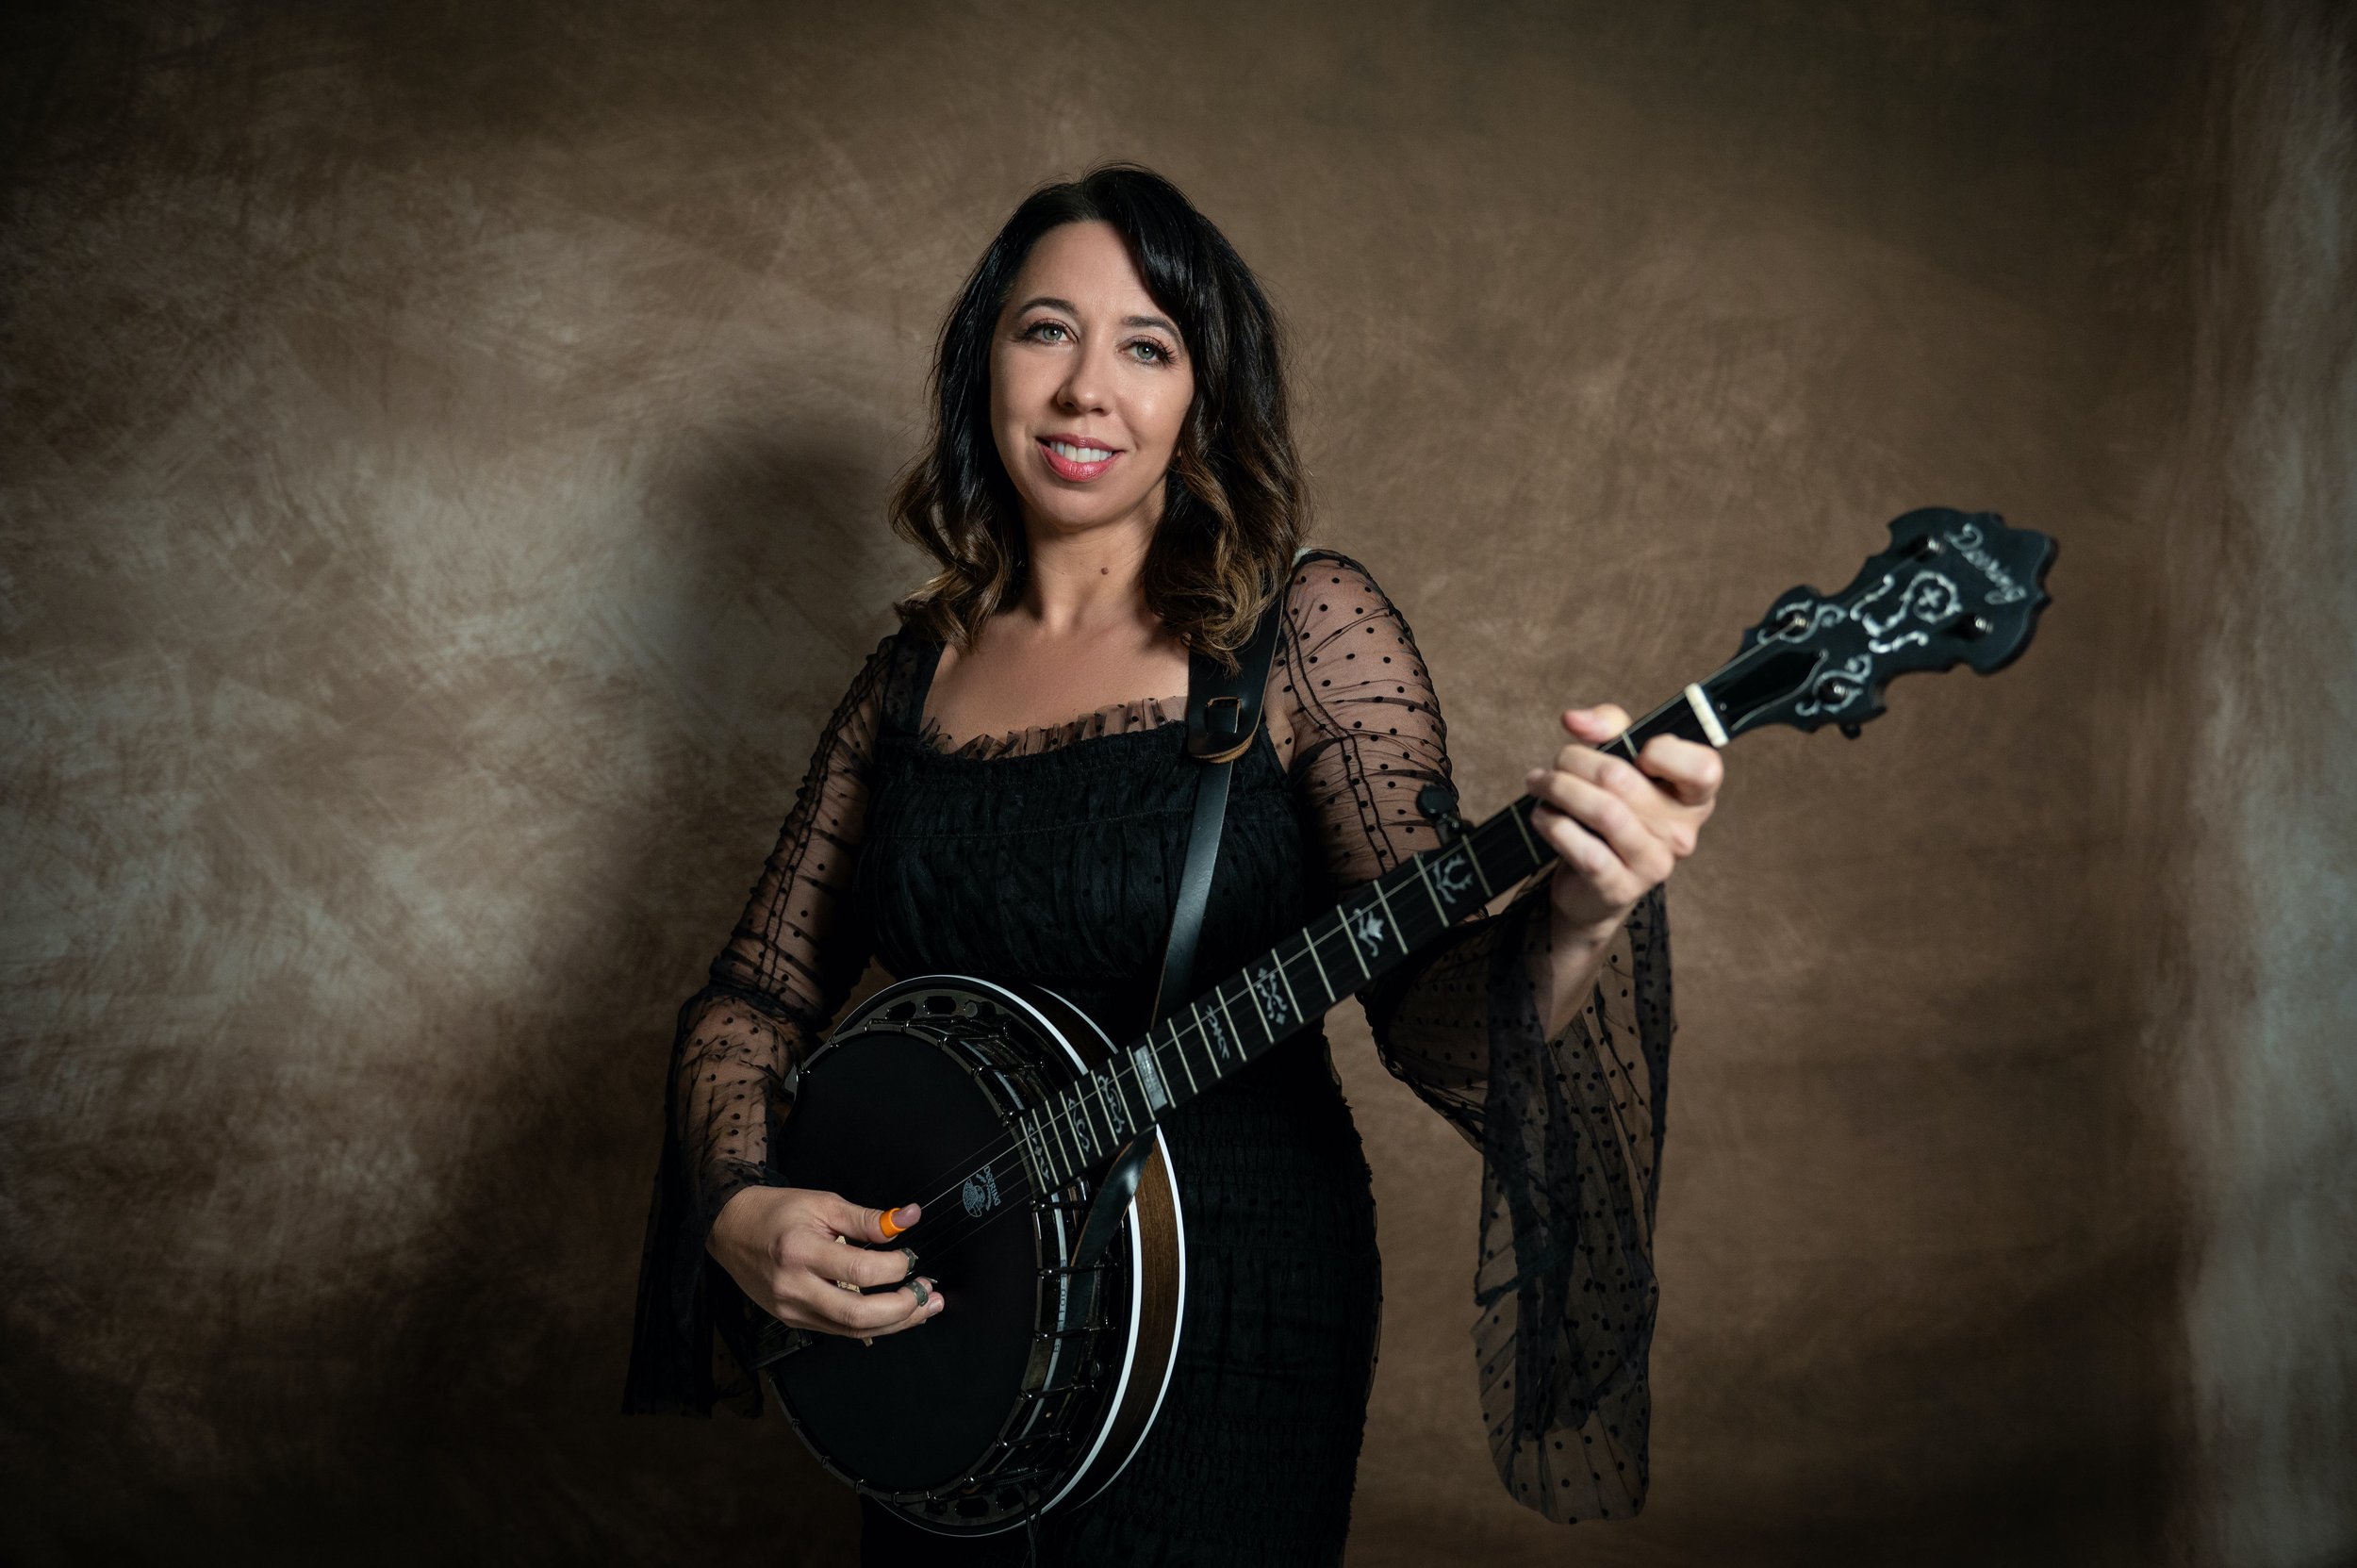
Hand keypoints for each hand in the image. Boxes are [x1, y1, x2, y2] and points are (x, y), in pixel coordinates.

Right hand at [707, 1187, 943, 1336]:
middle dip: (902, 1309)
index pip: (858, 1271)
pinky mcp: (793, 1320)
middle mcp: (793, 1287)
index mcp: (800, 1252)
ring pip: (851, 1331)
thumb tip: (908, 1219)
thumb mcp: (823, 1203)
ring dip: (894, 1323)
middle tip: (927, 1295)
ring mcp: (791, 1309)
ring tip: (923, 1309)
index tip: (912, 1258)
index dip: (894, 1268)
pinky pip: (839, 1330)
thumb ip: (867, 1219)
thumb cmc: (776, 1213)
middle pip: (857, 1315)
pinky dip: (871, 1326)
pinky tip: (894, 1315)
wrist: (730, 1230)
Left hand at [1526, 704, 1722, 943]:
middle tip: (1556, 763)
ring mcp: (1653, 864)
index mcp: (1693, 798)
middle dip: (1576, 760)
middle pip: (1622, 779)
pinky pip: (1584, 848)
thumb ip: (1609, 728)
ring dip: (1559, 789)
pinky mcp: (1619, 888)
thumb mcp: (1621, 761)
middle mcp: (1681, 832)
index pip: (1703, 768)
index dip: (1664, 751)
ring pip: (1603, 812)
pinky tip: (1543, 815)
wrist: (1591, 884)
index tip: (1635, 750)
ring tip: (1539, 783)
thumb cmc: (1613, 812)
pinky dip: (1554, 824)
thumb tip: (1575, 719)